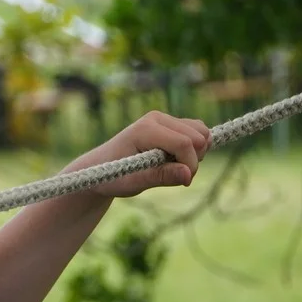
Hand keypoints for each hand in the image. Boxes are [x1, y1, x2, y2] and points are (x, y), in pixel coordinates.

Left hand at [74, 111, 211, 198]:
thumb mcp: (133, 182)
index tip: (184, 182)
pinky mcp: (170, 123)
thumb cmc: (114, 176)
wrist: (100, 167)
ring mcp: (164, 119)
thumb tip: (188, 174)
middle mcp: (157, 118)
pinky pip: (197, 131)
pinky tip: (178, 159)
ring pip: (201, 131)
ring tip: (176, 166)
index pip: (184, 143)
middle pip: (198, 135)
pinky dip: (196, 148)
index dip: (190, 164)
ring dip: (197, 153)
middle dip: (195, 159)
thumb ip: (161, 177)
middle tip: (178, 175)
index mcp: (145, 129)